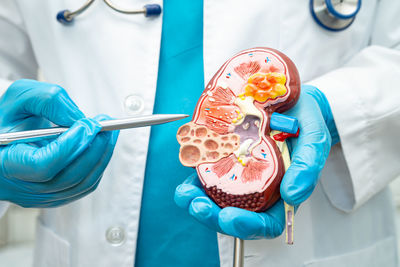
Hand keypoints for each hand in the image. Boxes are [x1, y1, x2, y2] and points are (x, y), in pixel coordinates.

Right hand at [0, 79, 118, 207]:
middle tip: (104, 125)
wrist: (6, 137)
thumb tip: (78, 118)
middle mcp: (21, 185)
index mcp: (6, 162)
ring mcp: (39, 196)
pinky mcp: (56, 197)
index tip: (85, 125)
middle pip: (67, 176)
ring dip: (101, 155)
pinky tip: (102, 146)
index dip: (68, 146)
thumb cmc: (11, 118)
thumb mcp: (20, 97)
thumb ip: (48, 101)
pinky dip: (99, 164)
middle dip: (92, 148)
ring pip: (81, 183)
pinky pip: (85, 186)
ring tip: (109, 132)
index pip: (42, 165)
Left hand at [174, 84, 336, 238]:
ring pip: (216, 199)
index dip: (248, 227)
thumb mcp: (314, 139)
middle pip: (235, 215)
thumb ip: (308, 166)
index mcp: (281, 193)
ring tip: (185, 195)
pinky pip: (207, 174)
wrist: (294, 102)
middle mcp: (258, 189)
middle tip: (199, 207)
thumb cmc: (305, 122)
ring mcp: (239, 175)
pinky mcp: (225, 159)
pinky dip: (194, 178)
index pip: (266, 224)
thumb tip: (293, 196)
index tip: (230, 218)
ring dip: (197, 201)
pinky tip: (187, 172)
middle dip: (213, 217)